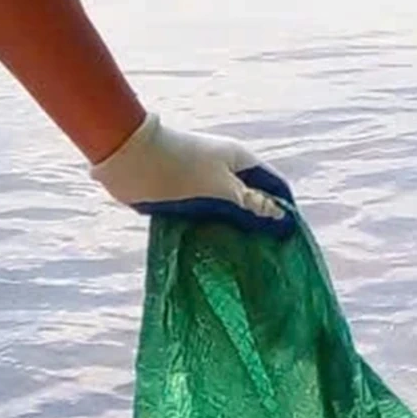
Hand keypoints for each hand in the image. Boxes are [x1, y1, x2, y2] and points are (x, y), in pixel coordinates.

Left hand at [91, 113, 295, 237]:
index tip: (288, 241)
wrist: (129, 160)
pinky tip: (215, 249)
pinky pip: (207, 214)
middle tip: (264, 255)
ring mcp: (204, 181)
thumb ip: (251, 206)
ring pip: (229, 209)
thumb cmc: (180, 171)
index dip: (285, 211)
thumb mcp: (222, 190)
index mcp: (241, 161)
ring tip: (241, 257)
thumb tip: (282, 218)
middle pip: (253, 199)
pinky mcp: (184, 194)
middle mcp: (226, 169)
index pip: (275, 186)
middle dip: (260, 224)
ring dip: (235, 229)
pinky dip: (213, 229)